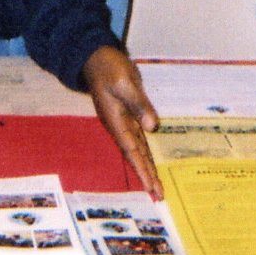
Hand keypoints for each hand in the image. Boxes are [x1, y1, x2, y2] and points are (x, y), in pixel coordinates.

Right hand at [83, 45, 162, 199]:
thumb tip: (152, 126)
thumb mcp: (124, 82)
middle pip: (136, 156)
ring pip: (138, 149)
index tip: (151, 188)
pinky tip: (151, 161)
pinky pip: (139, 138)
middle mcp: (120, 126)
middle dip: (146, 176)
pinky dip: (146, 151)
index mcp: (116, 121)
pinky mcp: (128, 114)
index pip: (132, 151)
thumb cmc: (109, 68)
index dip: (142, 170)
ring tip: (156, 186)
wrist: (97, 58)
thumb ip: (139, 104)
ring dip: (147, 167)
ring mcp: (123, 121)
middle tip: (159, 196)